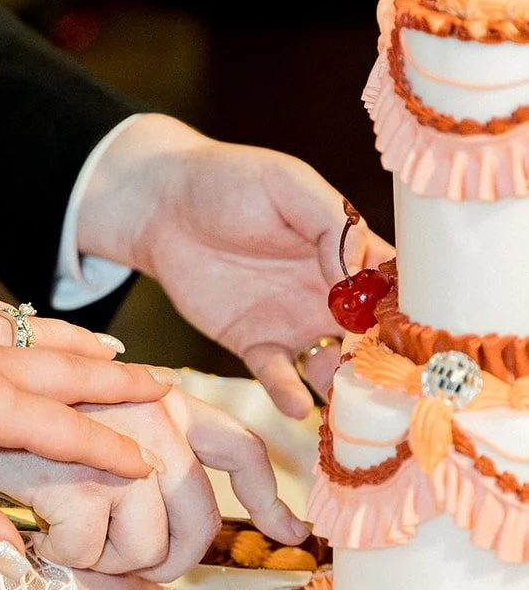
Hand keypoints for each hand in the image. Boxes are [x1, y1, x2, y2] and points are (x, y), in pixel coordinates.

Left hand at [0, 288, 166, 576]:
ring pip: (45, 336)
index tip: (146, 464)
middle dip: (124, 385)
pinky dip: (37, 325)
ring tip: (121, 357)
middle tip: (167, 389)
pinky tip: (38, 330)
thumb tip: (16, 569)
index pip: (66, 433)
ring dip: (87, 349)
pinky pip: (6, 314)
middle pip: (73, 372)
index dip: (110, 452)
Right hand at [0, 382, 307, 580]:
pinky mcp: (78, 478)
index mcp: (164, 401)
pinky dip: (63, 557)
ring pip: (149, 547)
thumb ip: (150, 481)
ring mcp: (116, 446)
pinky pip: (94, 554)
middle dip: (168, 559)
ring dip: (106, 559)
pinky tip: (40, 527)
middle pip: (199, 522)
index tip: (289, 534)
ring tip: (69, 530)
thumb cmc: (24, 434)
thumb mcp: (97, 439)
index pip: (239, 449)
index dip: (270, 499)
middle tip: (119, 557)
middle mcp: (151, 415)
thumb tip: (174, 569)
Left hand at [75, 115, 393, 418]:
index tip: (426, 338)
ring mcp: (296, 324)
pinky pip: (279, 376)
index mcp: (352, 253)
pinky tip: (296, 405)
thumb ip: (331, 226)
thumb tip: (358, 276)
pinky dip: (289, 393)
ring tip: (356, 408)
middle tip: (399, 390)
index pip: (398, 287)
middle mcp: (333, 296)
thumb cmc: (230, 182)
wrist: (163, 207)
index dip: (414, 312)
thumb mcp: (287, 186)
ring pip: (335, 367)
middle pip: (376, 338)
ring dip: (347, 388)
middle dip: (390, 365)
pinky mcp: (256, 344)